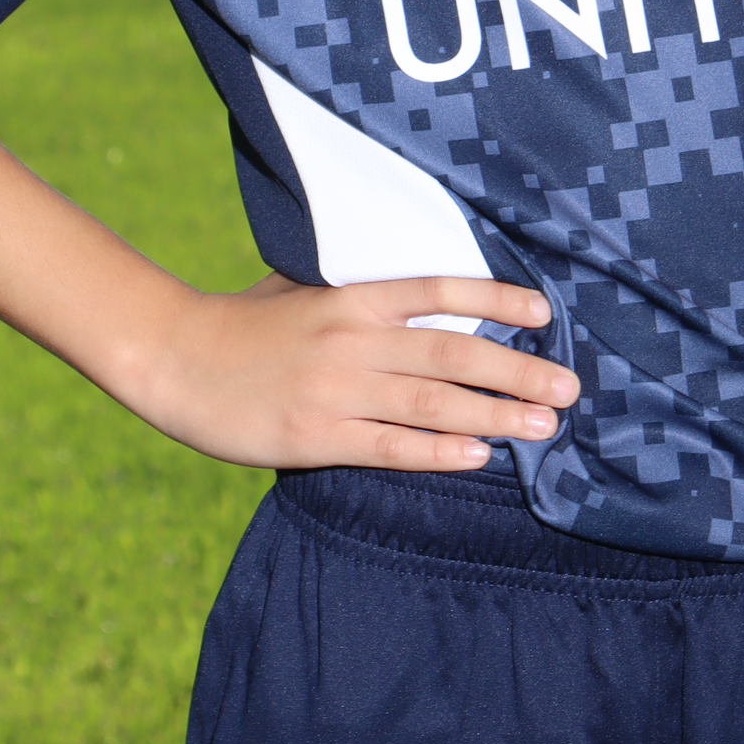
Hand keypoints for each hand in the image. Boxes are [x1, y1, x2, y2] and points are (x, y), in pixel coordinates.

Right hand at [140, 272, 580, 474]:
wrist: (175, 358)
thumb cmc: (245, 323)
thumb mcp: (304, 288)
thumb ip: (360, 295)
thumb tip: (421, 296)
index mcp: (351, 298)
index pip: (438, 290)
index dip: (495, 298)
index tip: (544, 314)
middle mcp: (352, 340)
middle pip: (451, 351)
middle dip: (517, 369)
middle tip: (569, 386)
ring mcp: (335, 390)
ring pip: (432, 402)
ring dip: (494, 414)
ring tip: (544, 424)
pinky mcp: (316, 436)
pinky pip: (390, 445)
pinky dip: (438, 450)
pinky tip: (478, 454)